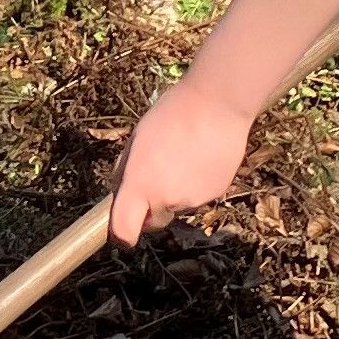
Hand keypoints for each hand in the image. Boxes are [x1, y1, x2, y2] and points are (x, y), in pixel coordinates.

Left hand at [108, 82, 251, 245]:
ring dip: (177, 190)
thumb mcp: (137, 138)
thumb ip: (126, 170)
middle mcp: (167, 198)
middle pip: (154, 219)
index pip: (124, 231)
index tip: (121, 229)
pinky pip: (200, 195)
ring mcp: (194, 199)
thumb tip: (123, 190)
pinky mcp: (216, 193)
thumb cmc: (171, 114)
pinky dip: (198, 183)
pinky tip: (202, 156)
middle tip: (157, 175)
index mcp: (140, 184)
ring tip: (185, 155)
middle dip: (152, 207)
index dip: (121, 234)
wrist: (217, 104)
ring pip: (179, 205)